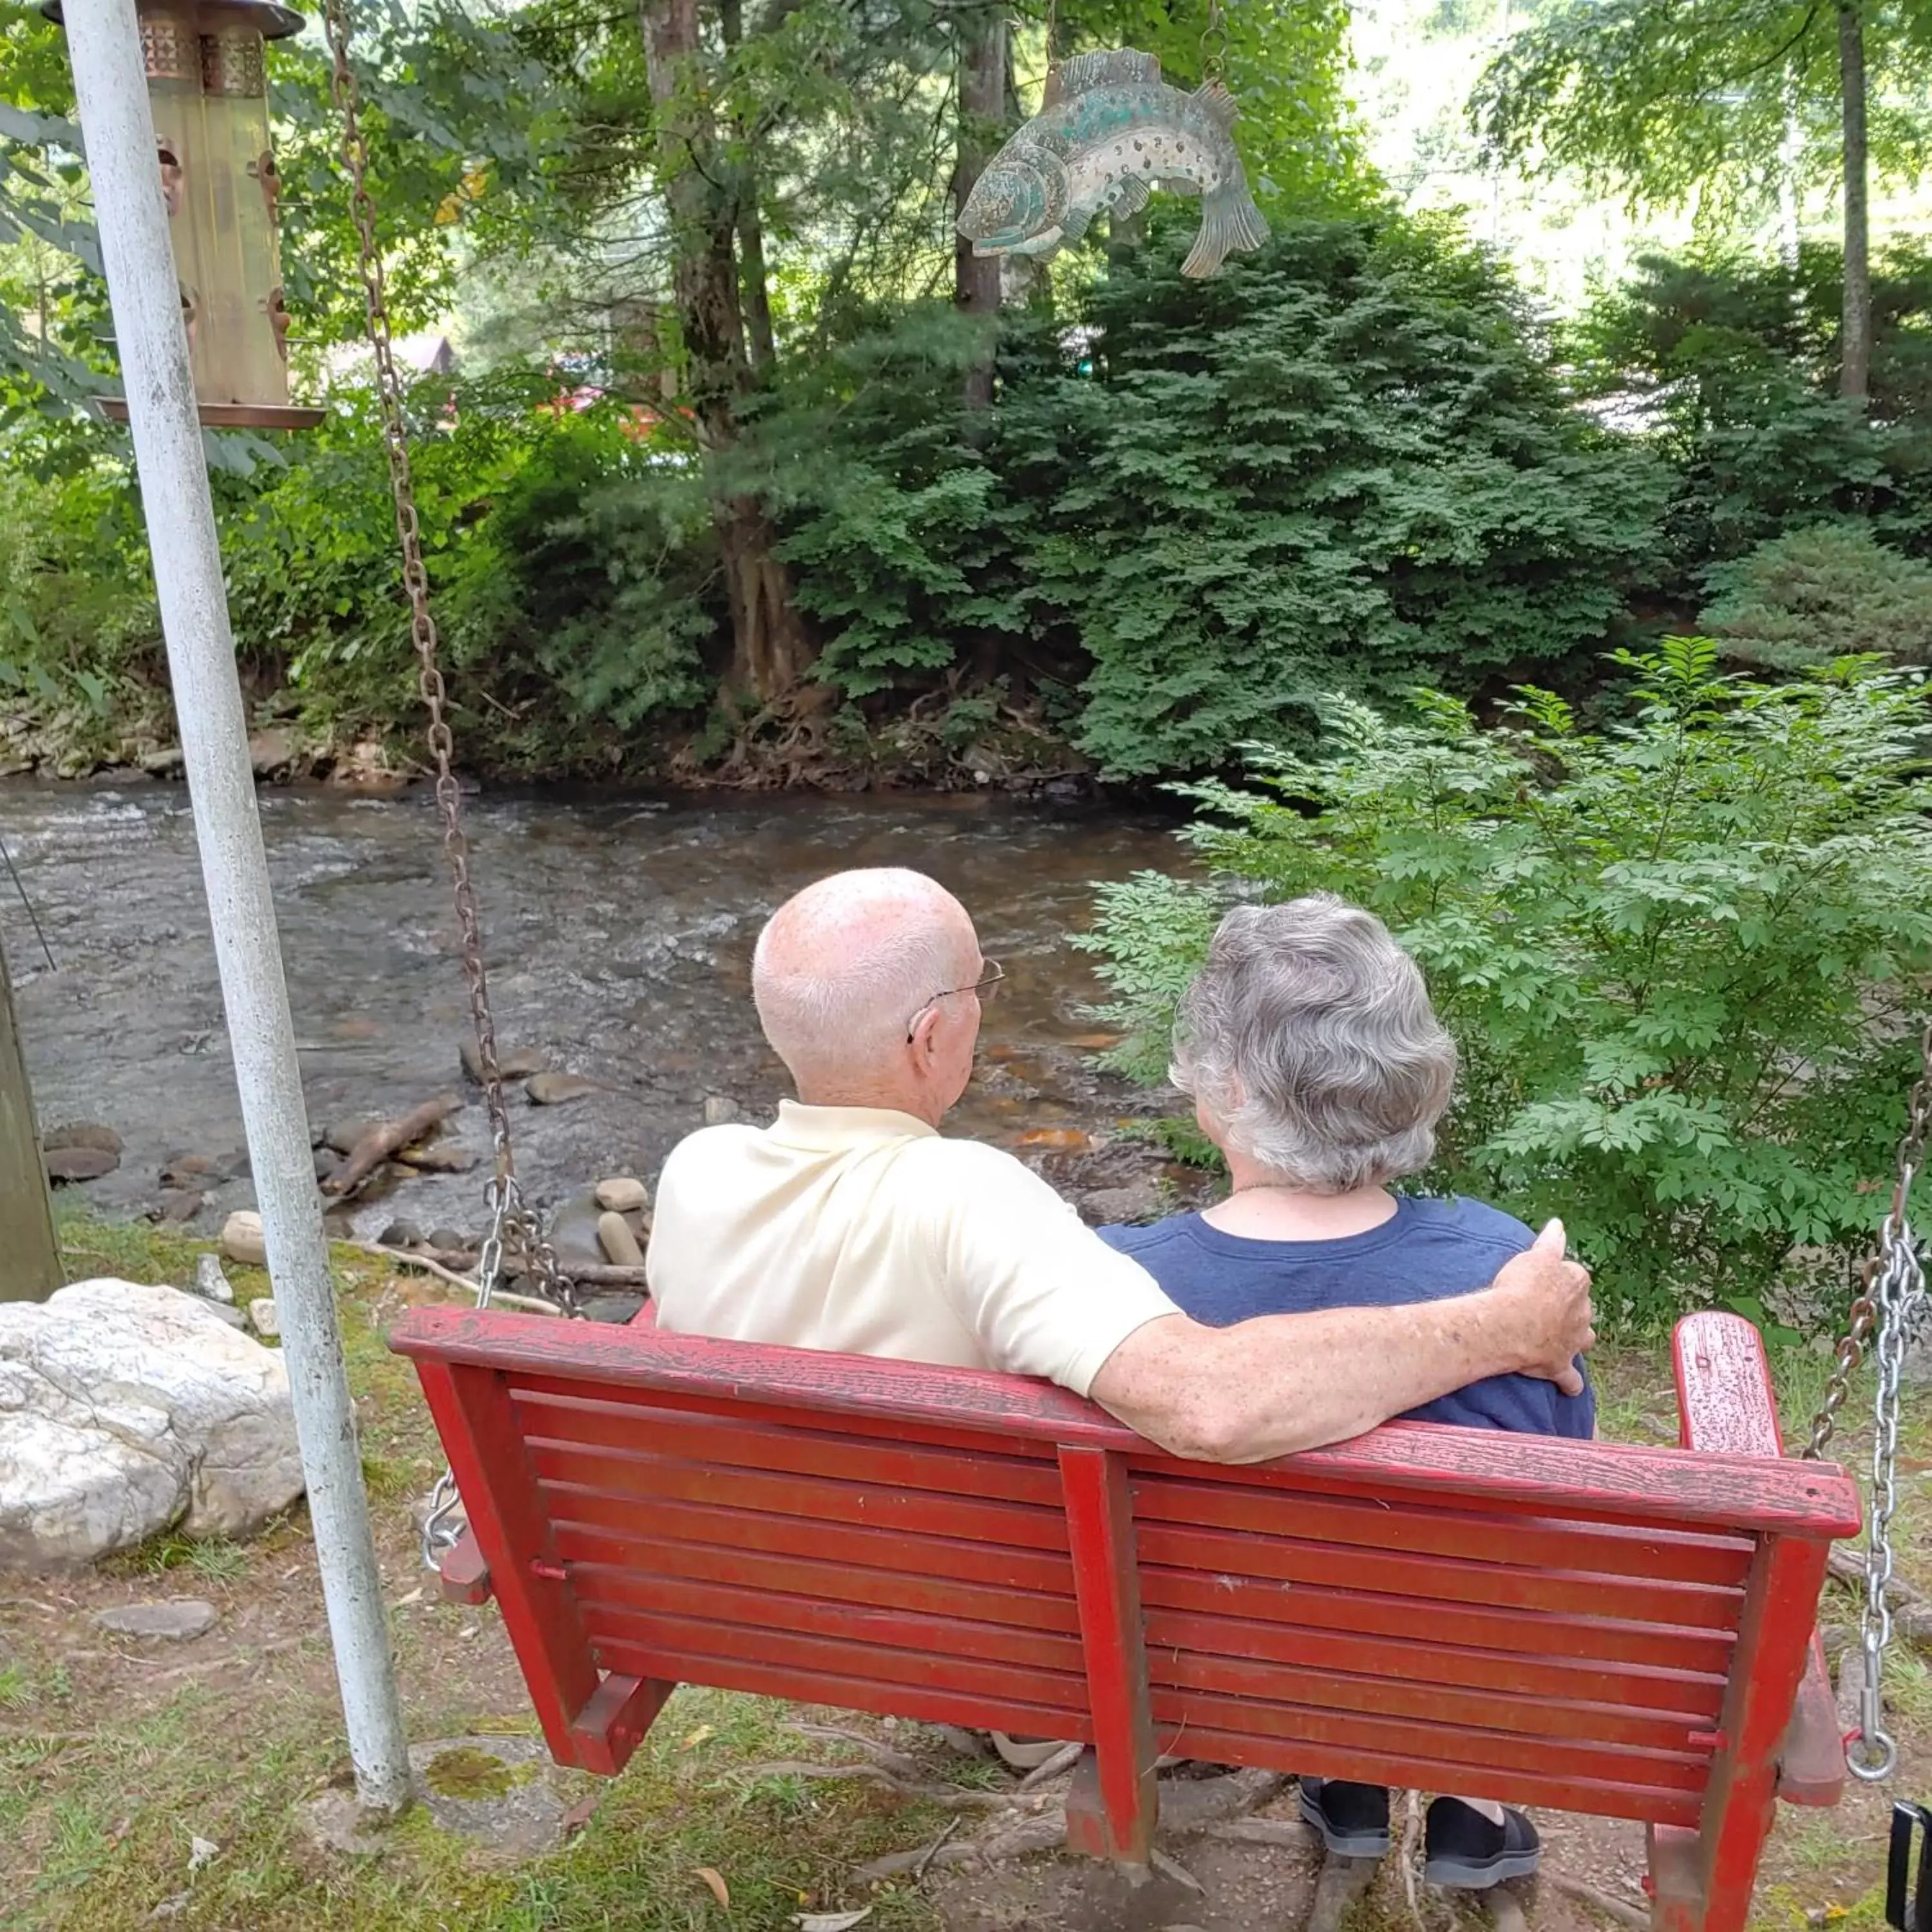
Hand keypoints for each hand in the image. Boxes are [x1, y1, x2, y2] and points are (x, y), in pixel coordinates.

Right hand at [1490, 1219, 1593, 1395]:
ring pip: (1584, 1340)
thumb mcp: (1535, 1256)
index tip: (1541, 1279)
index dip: (1557, 1278)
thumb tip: (1558, 1224)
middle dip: (1571, 1309)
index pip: (1574, 1276)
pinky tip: (1569, 1387)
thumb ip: (1550, 1242)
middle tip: (1547, 1307)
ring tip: (1566, 1339)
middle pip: (1582, 1308)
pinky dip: (1570, 1383)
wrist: (1510, 1323)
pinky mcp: (1560, 1366)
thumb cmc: (1520, 1285)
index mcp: (1577, 1283)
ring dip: (1578, 1340)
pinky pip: (1570, 1379)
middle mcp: (1582, 1313)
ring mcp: (1573, 1342)